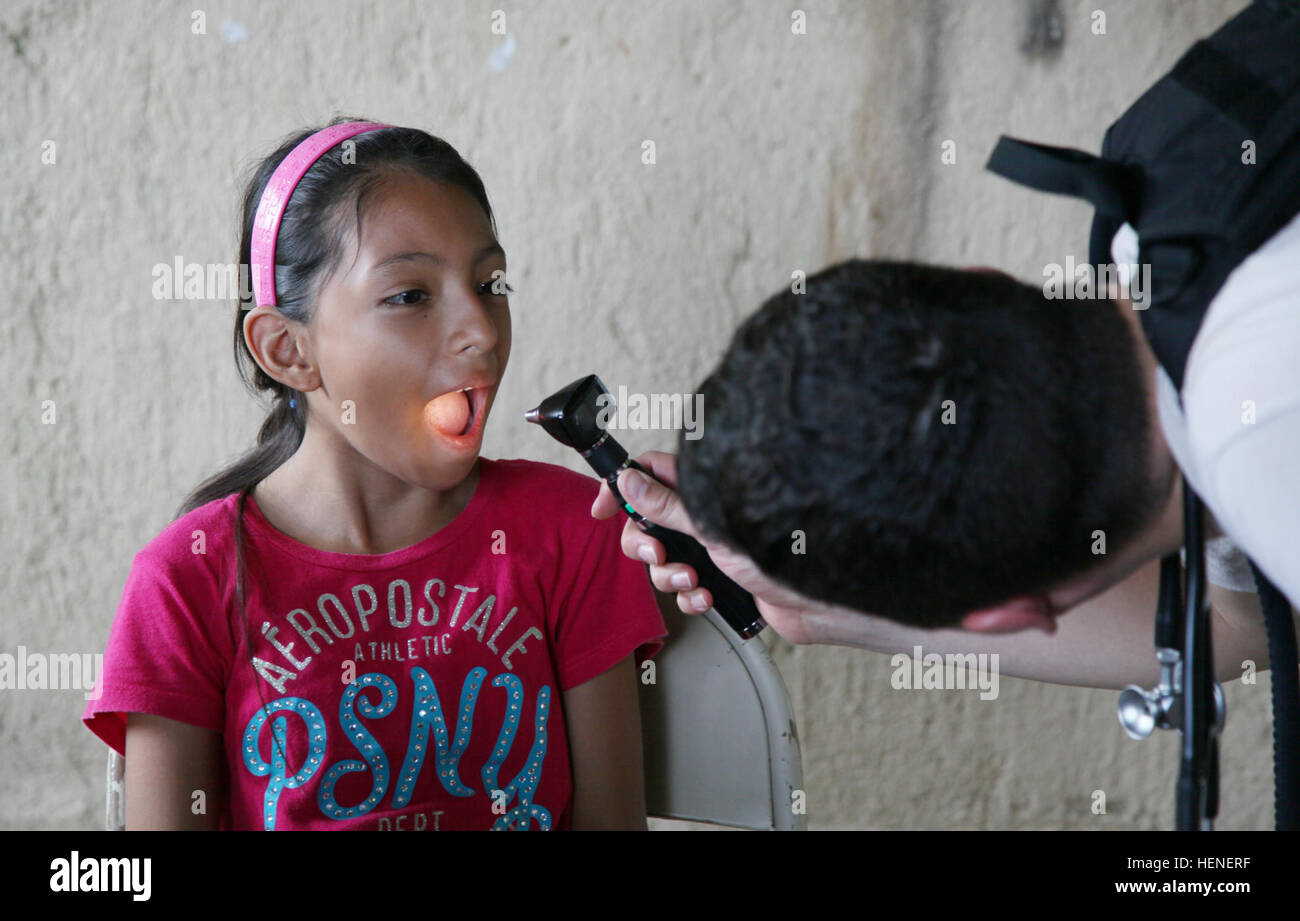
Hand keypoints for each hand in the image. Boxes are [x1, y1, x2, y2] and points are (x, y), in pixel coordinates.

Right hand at [590, 450, 827, 643]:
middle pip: (647, 521)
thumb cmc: (784, 551)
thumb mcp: (713, 526)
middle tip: (656, 552)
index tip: (601, 509)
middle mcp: (704, 514)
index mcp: (702, 487)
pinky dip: (690, 597)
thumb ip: (667, 506)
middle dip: (643, 543)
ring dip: (669, 575)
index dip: (620, 488)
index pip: (648, 474)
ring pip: (663, 559)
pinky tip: (707, 598)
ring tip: (694, 580)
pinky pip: (684, 589)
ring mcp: (711, 547)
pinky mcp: (718, 578)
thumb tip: (629, 481)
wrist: (818, 601)